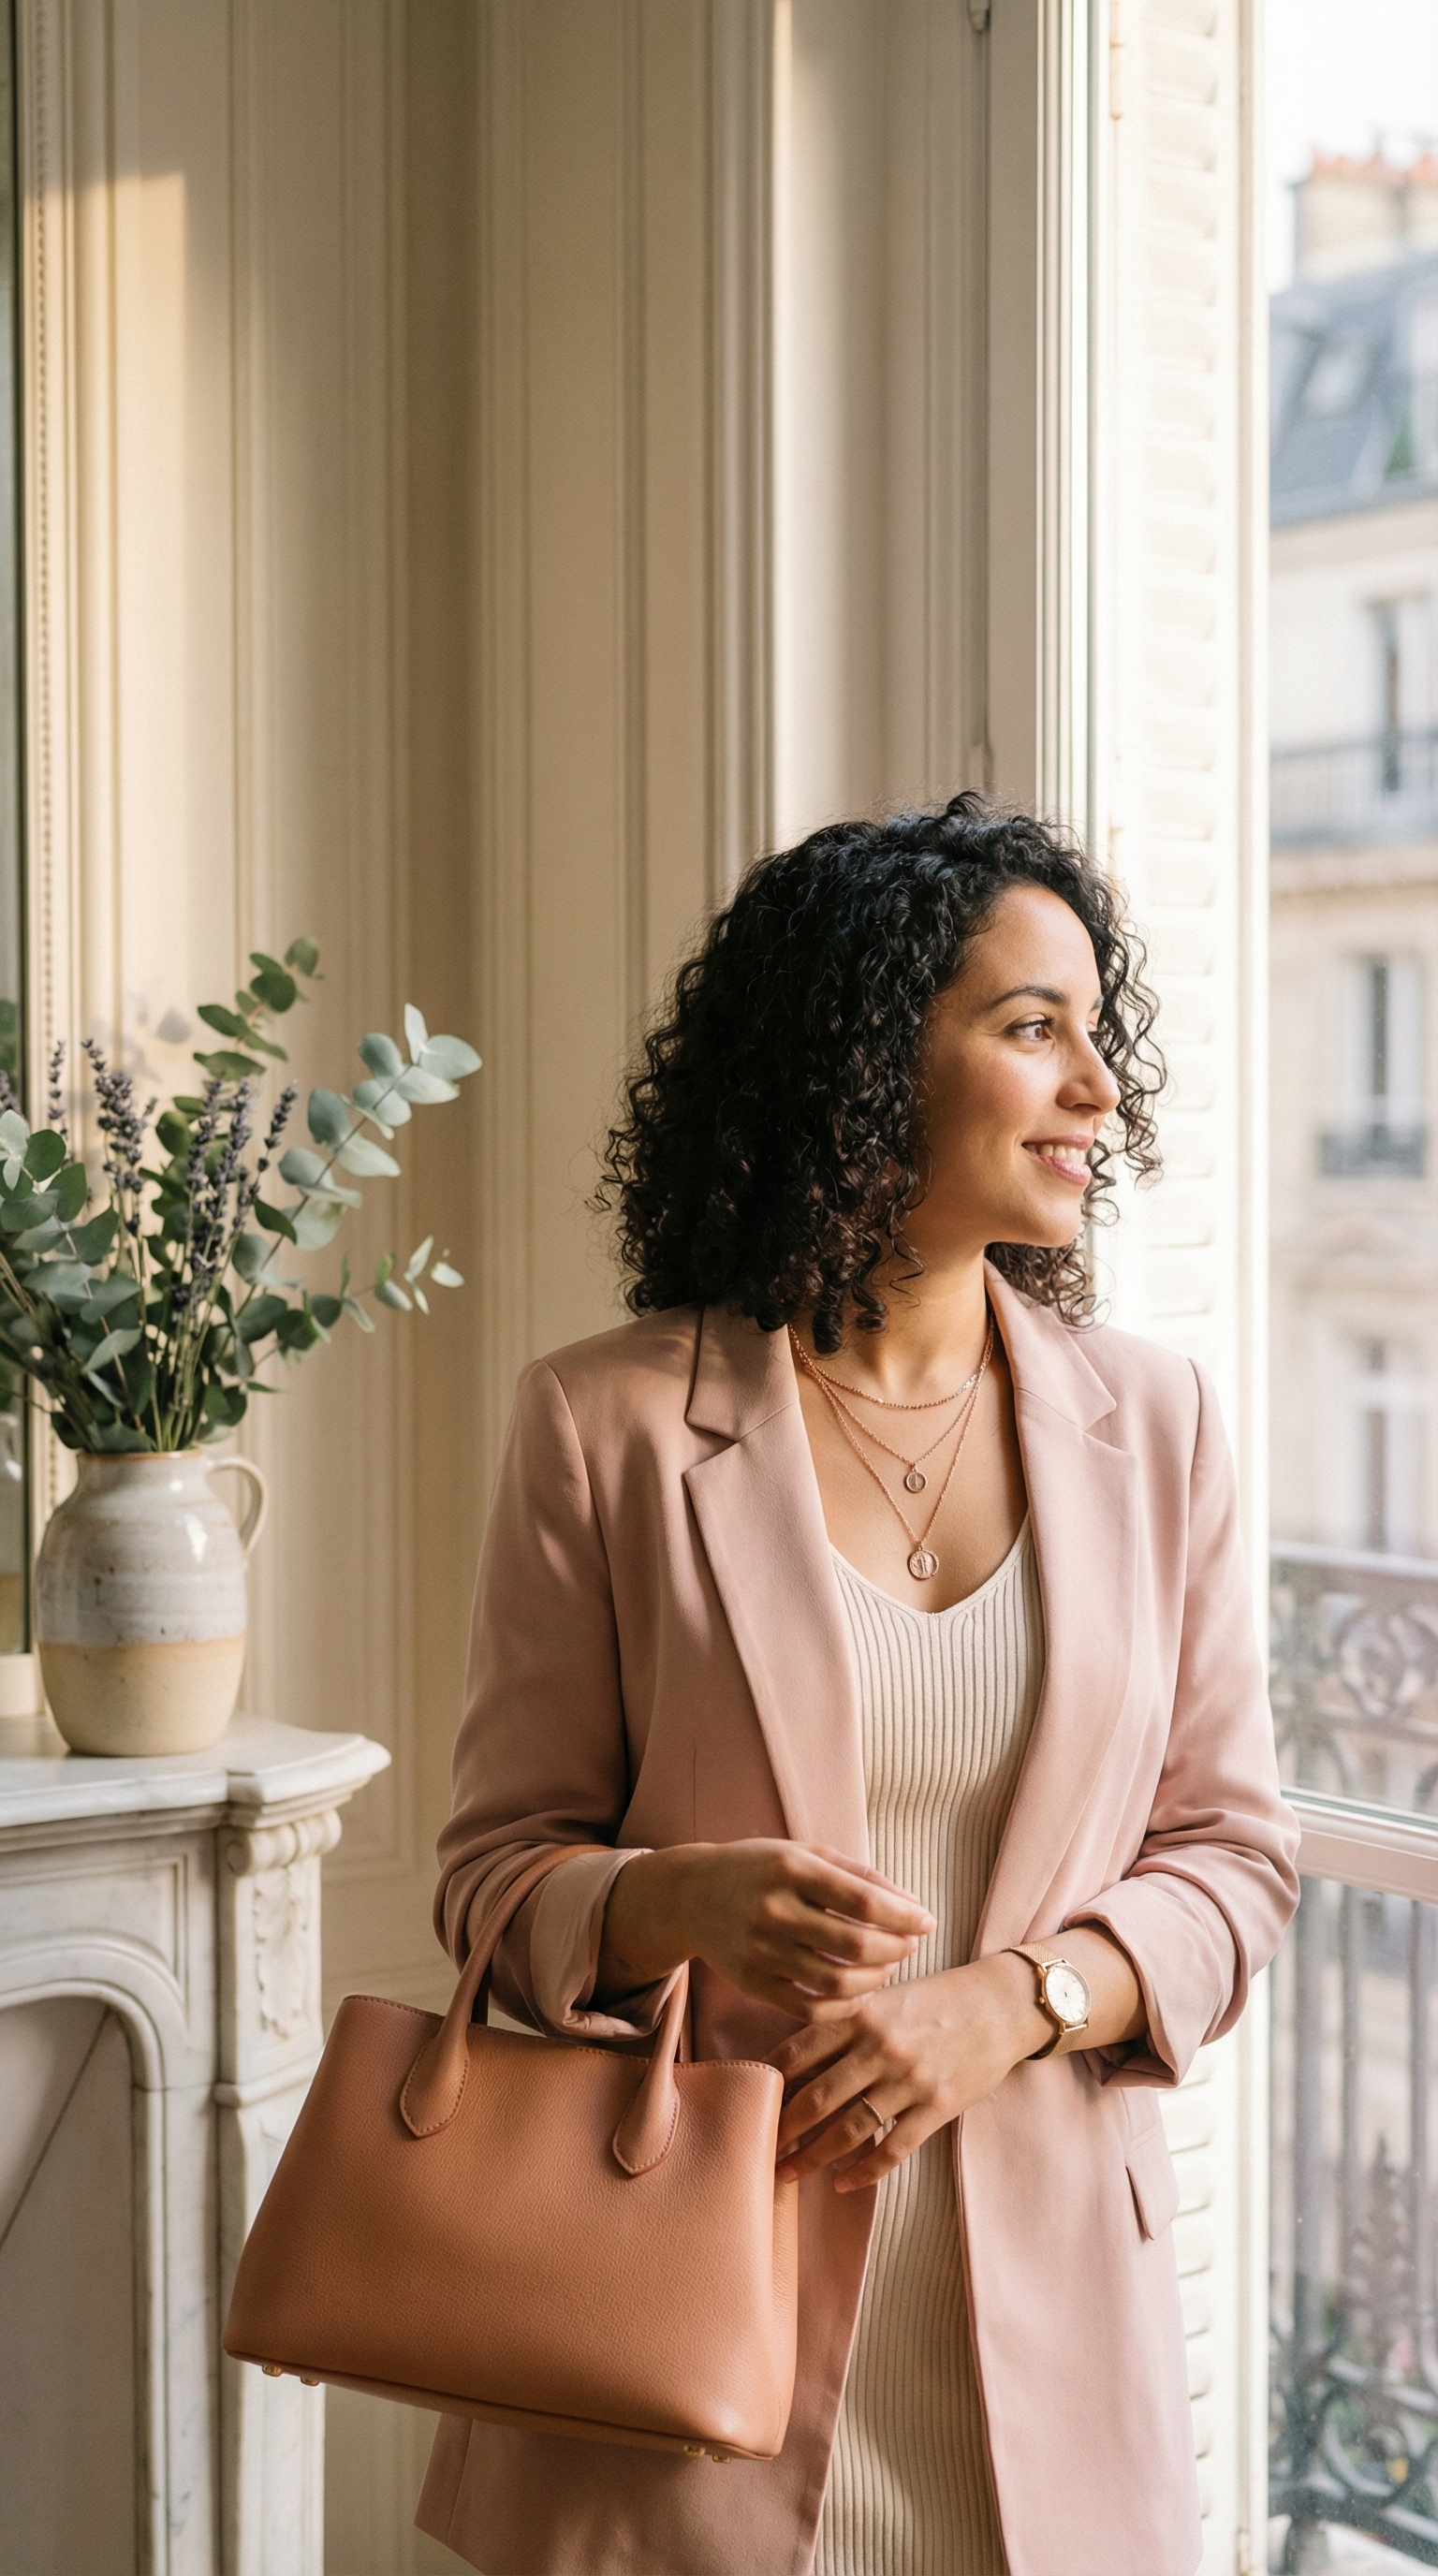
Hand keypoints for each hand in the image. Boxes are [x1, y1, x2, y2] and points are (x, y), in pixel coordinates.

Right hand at [596, 1839, 933, 2021]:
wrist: (691, 1895)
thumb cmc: (761, 1869)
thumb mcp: (806, 1853)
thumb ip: (858, 1875)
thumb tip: (912, 1905)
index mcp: (791, 1869)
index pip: (863, 1900)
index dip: (904, 1916)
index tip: (927, 1921)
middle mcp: (774, 1911)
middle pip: (855, 1945)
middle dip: (896, 1949)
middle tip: (910, 1945)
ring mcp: (760, 1952)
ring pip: (836, 1983)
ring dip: (875, 1979)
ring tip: (886, 1966)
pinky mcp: (752, 1984)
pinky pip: (810, 2009)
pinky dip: (844, 2006)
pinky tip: (858, 1992)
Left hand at [772, 1953, 1045, 2189]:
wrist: (1001, 2004)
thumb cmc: (937, 1999)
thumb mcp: (886, 1997)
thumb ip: (845, 2022)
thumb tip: (796, 2060)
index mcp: (860, 2013)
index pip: (799, 2050)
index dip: (768, 2079)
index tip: (745, 2100)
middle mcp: (879, 2047)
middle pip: (815, 2097)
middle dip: (781, 2129)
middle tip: (756, 2150)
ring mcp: (908, 2079)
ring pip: (848, 2129)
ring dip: (813, 2157)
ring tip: (788, 2175)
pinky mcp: (937, 2106)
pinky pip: (892, 2148)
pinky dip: (864, 2171)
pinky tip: (843, 2184)